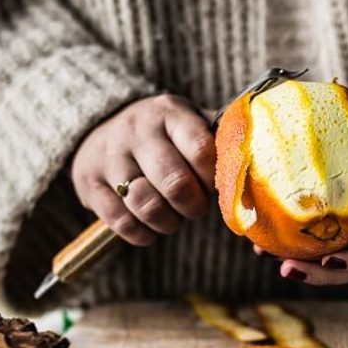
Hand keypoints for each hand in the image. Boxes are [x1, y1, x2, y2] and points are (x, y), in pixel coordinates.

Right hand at [70, 94, 215, 244]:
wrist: (100, 125)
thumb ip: (220, 142)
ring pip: (146, 205)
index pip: (202, 151)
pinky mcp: (89, 182)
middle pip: (175, 183)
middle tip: (197, 208)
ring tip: (173, 217)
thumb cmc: (163, 134)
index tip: (215, 187)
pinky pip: (121, 222)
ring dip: (169, 222)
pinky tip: (150, 229)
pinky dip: (142, 234)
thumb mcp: (189, 123)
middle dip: (194, 207)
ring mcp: (110, 156)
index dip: (214, 180)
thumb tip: (258, 168)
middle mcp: (137, 130)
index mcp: (170, 113)